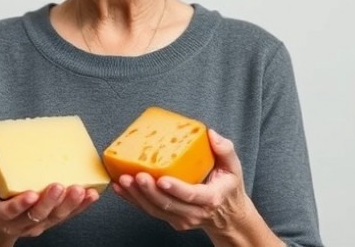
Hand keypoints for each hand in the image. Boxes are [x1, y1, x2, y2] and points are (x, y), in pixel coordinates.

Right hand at [0, 143, 100, 243]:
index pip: (10, 212)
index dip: (20, 205)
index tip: (31, 194)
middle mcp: (18, 223)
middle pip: (37, 215)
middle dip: (51, 202)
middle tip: (61, 185)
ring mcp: (35, 224)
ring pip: (55, 218)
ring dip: (70, 205)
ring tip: (83, 190)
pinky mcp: (48, 221)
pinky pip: (66, 216)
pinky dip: (80, 207)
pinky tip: (92, 195)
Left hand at [111, 130, 252, 234]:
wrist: (228, 215)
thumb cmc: (228, 188)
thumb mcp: (234, 168)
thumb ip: (225, 150)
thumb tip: (211, 134)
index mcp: (210, 198)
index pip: (191, 195)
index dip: (176, 188)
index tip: (161, 179)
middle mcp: (194, 212)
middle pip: (168, 204)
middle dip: (149, 191)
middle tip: (135, 175)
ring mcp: (181, 219)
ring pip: (155, 209)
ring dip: (136, 195)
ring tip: (123, 180)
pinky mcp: (170, 219)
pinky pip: (148, 210)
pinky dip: (133, 200)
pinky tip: (120, 188)